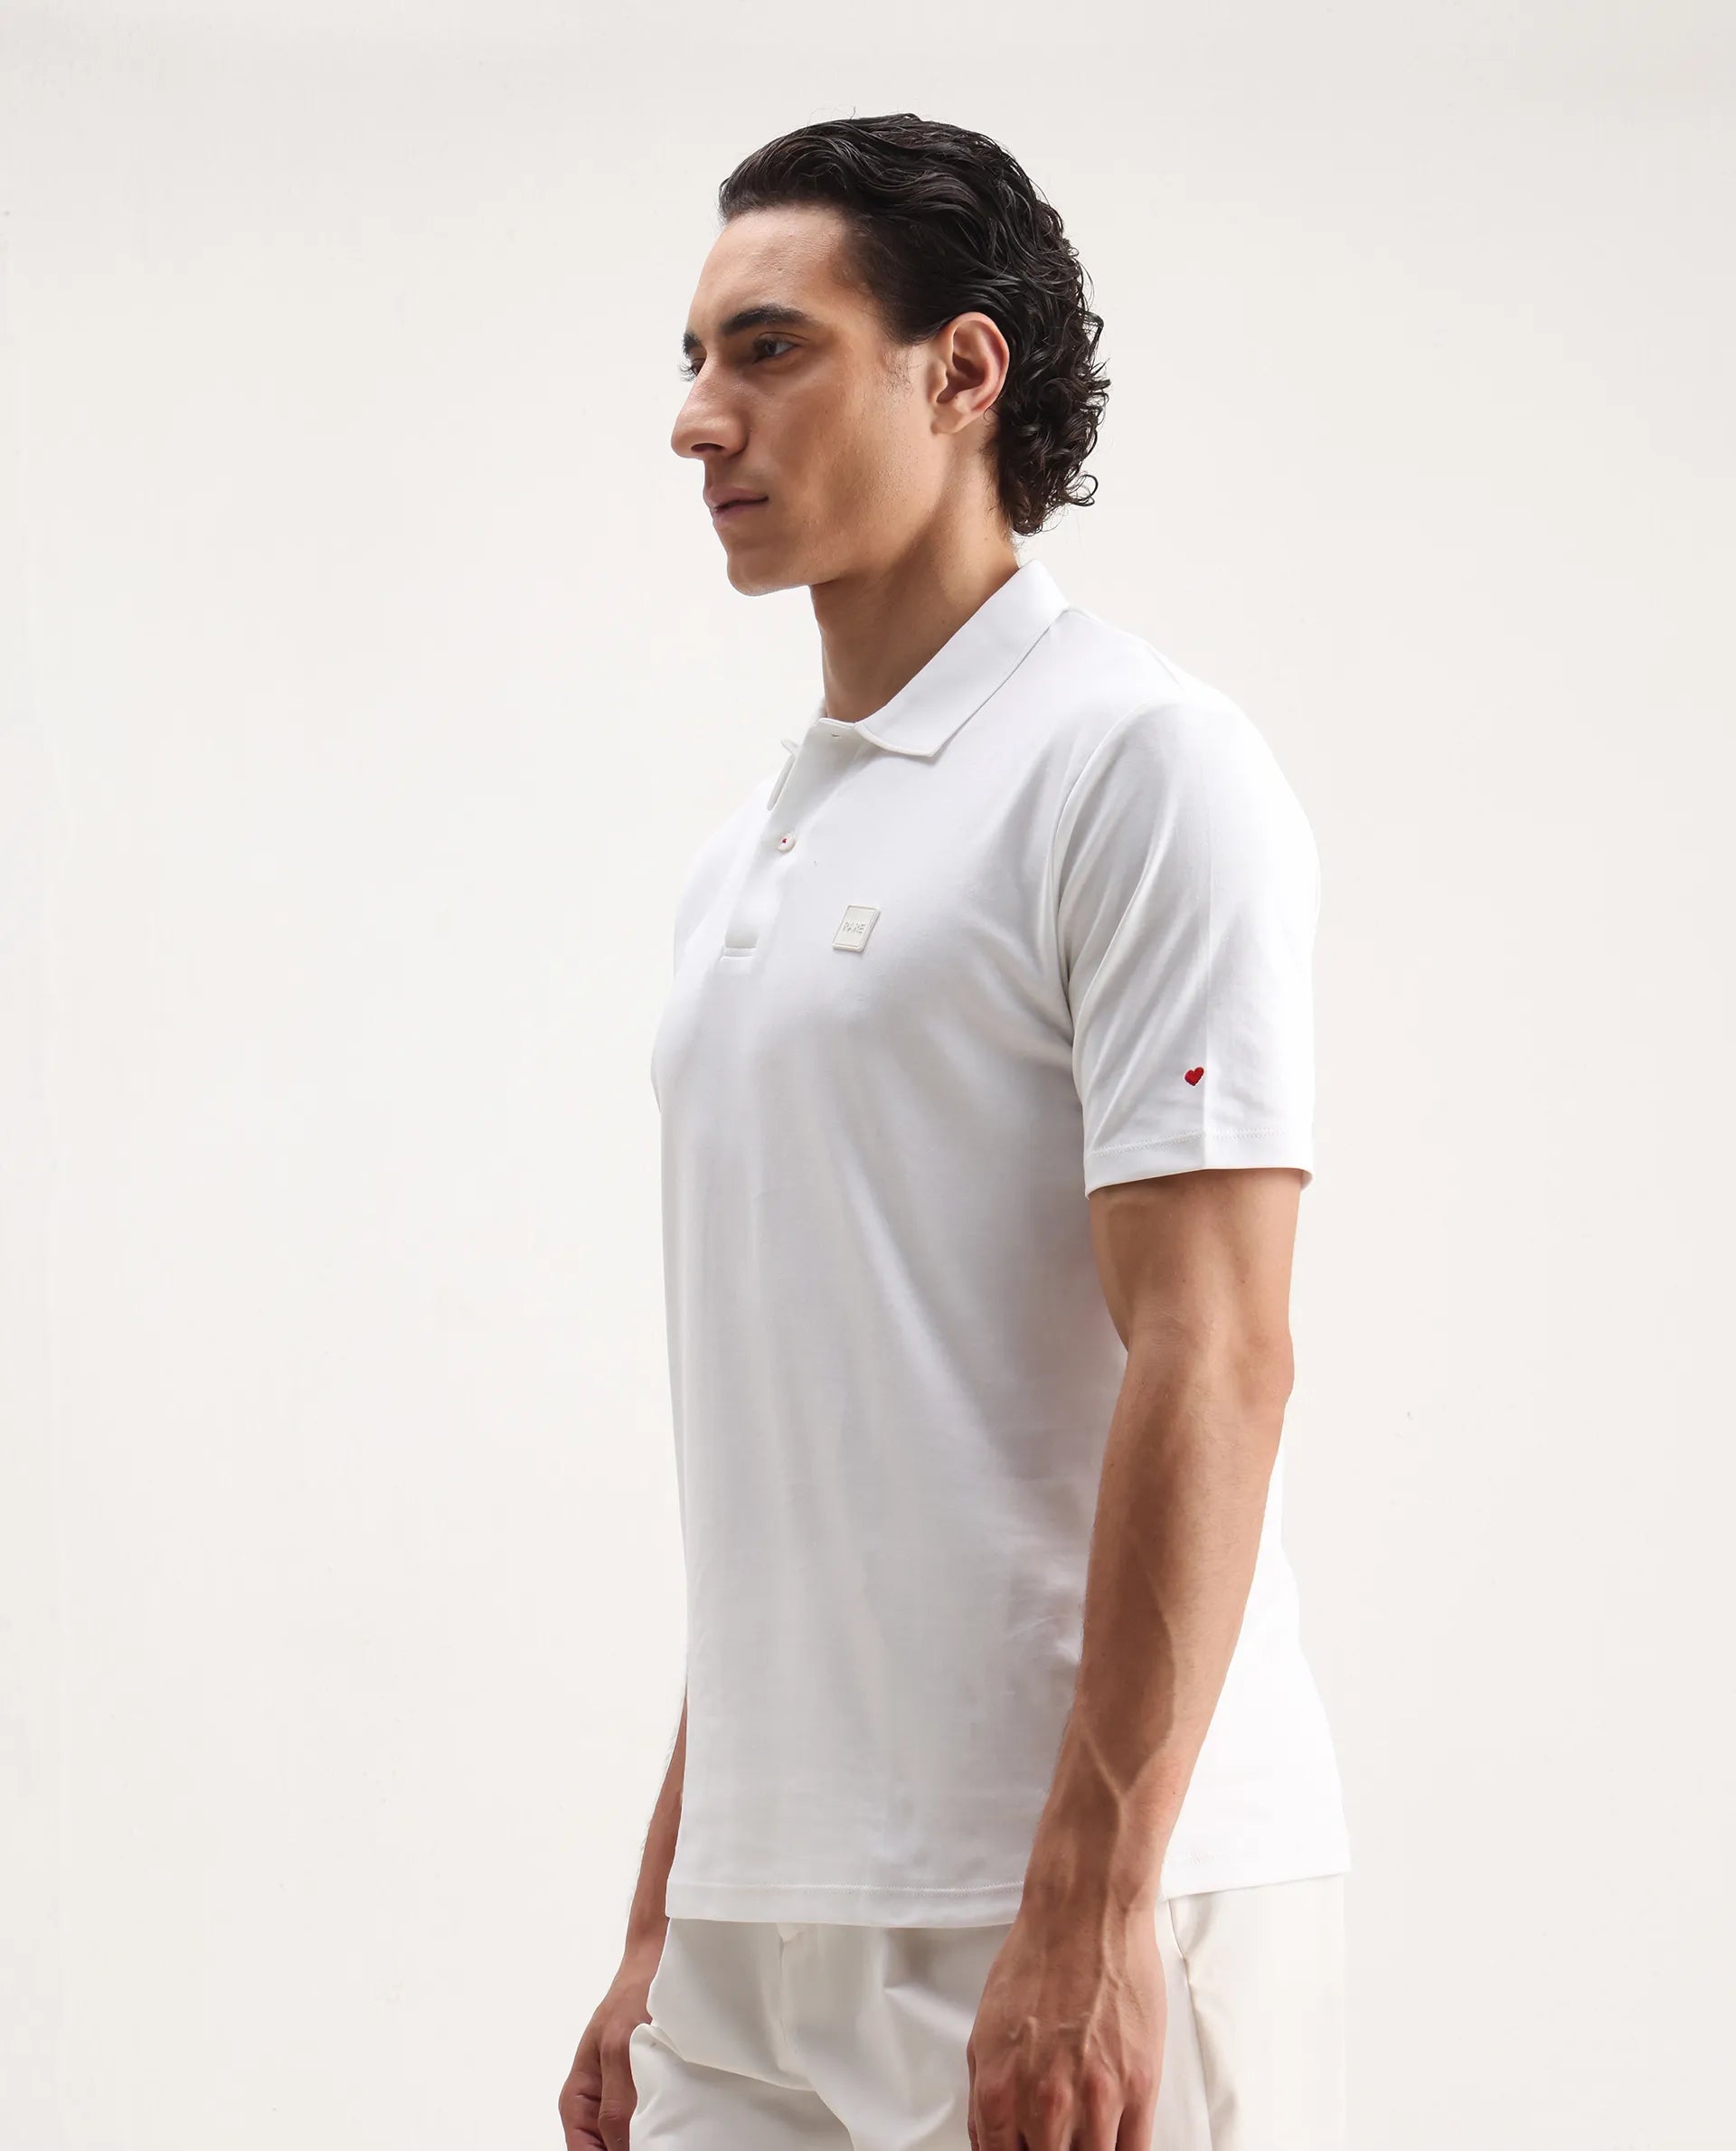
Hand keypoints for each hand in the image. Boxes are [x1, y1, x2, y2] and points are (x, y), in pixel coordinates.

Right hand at [557, 1936, 662, 2149]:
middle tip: (660, 2141)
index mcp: (578, 2100)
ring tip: (671, 2134)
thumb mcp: (618, 2050)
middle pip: (605, 2149)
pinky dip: (663, 2128)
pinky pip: (650, 2124)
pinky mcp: (648, 2093)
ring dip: (651, 2138)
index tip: (636, 2150)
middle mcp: (597, 2106)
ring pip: (630, 2140)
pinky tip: (678, 2126)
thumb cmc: (632, 1997)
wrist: (659, 1966)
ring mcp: (623, 2100)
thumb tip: (618, 2149)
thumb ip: (616, 2104)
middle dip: (630, 2148)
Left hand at [965, 1899, 1163, 2150]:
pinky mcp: (1138, 2086)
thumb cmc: (1037, 1962)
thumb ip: (986, 2100)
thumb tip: (992, 2145)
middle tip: (1060, 2142)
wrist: (1084, 1915)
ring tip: (1085, 2139)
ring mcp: (1094, 2098)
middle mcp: (1044, 2103)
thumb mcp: (986, 2033)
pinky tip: (1116, 2143)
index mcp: (999, 2091)